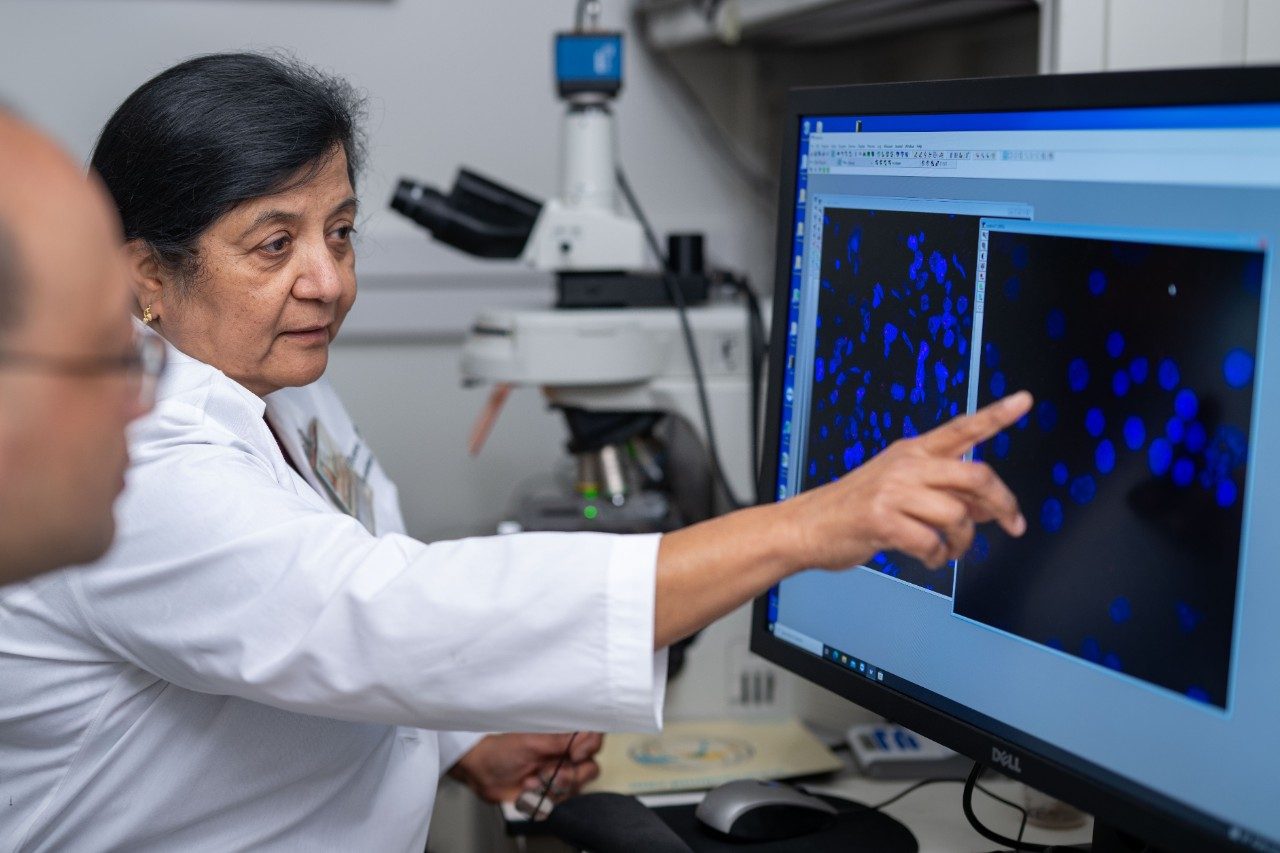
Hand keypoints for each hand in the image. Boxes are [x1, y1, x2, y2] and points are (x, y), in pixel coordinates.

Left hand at [448, 732, 603, 804]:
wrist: (481, 774)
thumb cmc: (502, 750)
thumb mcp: (531, 742)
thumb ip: (559, 740)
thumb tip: (584, 734)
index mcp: (563, 737)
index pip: (592, 738)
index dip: (590, 746)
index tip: (576, 754)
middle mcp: (565, 756)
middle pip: (590, 767)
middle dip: (572, 775)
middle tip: (552, 775)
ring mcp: (558, 776)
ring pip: (575, 787)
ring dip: (554, 788)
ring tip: (532, 782)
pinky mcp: (550, 794)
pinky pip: (558, 802)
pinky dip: (542, 798)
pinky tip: (527, 789)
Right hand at [782, 391, 1032, 570]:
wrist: (808, 526)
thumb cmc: (856, 508)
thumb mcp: (901, 488)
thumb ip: (946, 491)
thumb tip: (991, 506)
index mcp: (913, 451)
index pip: (961, 428)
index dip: (996, 415)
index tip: (1024, 400)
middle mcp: (906, 465)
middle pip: (976, 474)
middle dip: (1002, 503)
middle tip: (1013, 523)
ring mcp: (893, 491)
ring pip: (958, 515)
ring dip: (962, 543)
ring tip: (947, 550)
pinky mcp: (882, 520)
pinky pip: (932, 543)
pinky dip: (936, 558)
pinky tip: (926, 557)